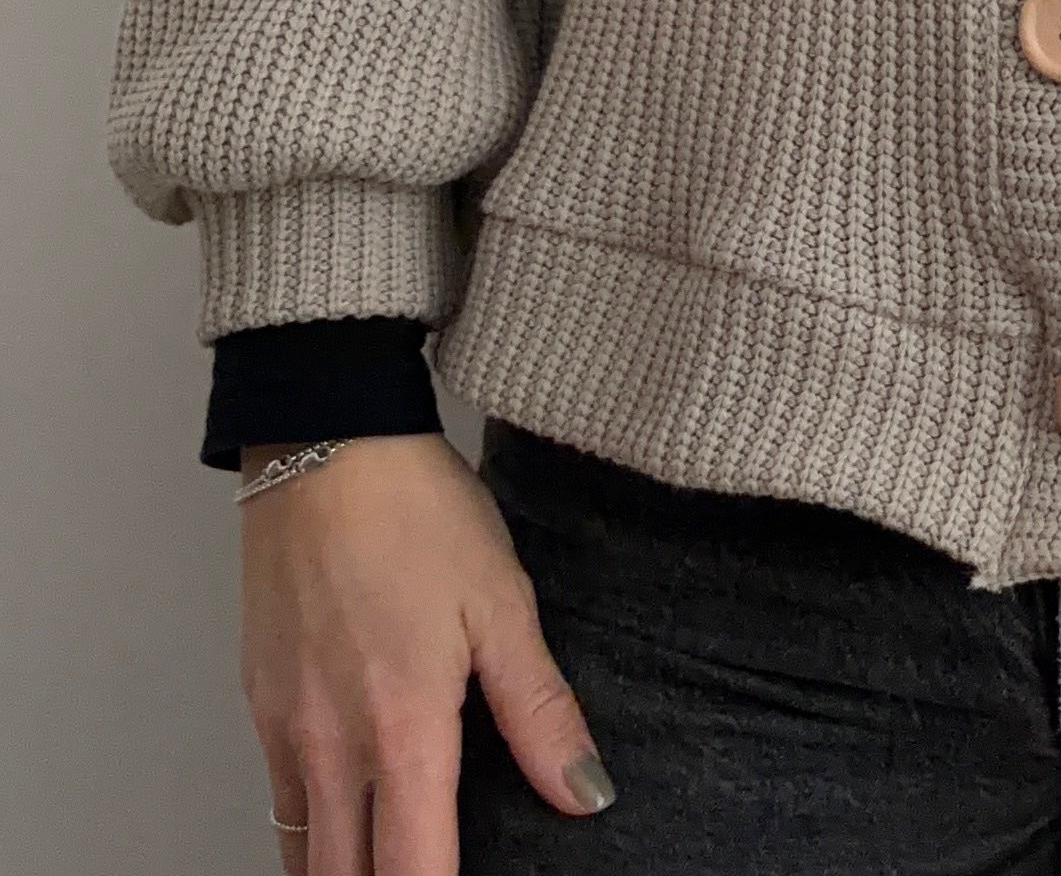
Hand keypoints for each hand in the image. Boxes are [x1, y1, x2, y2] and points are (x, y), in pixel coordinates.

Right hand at [239, 429, 615, 872]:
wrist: (325, 441)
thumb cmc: (417, 513)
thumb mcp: (502, 602)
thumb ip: (541, 711)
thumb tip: (586, 794)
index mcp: (403, 731)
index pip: (414, 874)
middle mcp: (333, 748)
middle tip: (434, 870)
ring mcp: (285, 731)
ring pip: (304, 855)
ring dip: (347, 873)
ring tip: (395, 860)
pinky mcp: (260, 705)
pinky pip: (281, 803)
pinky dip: (312, 833)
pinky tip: (351, 818)